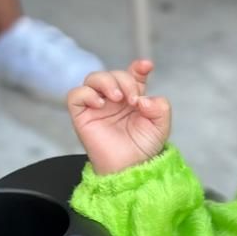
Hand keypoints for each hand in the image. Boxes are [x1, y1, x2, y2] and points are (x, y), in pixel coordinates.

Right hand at [66, 58, 171, 176]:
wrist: (130, 169)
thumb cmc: (143, 149)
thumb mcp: (160, 127)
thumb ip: (160, 108)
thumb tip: (142, 98)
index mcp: (132, 98)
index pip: (133, 75)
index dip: (138, 67)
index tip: (146, 66)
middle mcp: (113, 99)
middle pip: (113, 74)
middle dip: (124, 81)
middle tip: (133, 100)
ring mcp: (96, 105)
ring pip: (93, 78)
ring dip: (106, 82)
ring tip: (117, 98)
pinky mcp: (82, 115)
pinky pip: (76, 95)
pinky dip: (86, 93)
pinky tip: (100, 103)